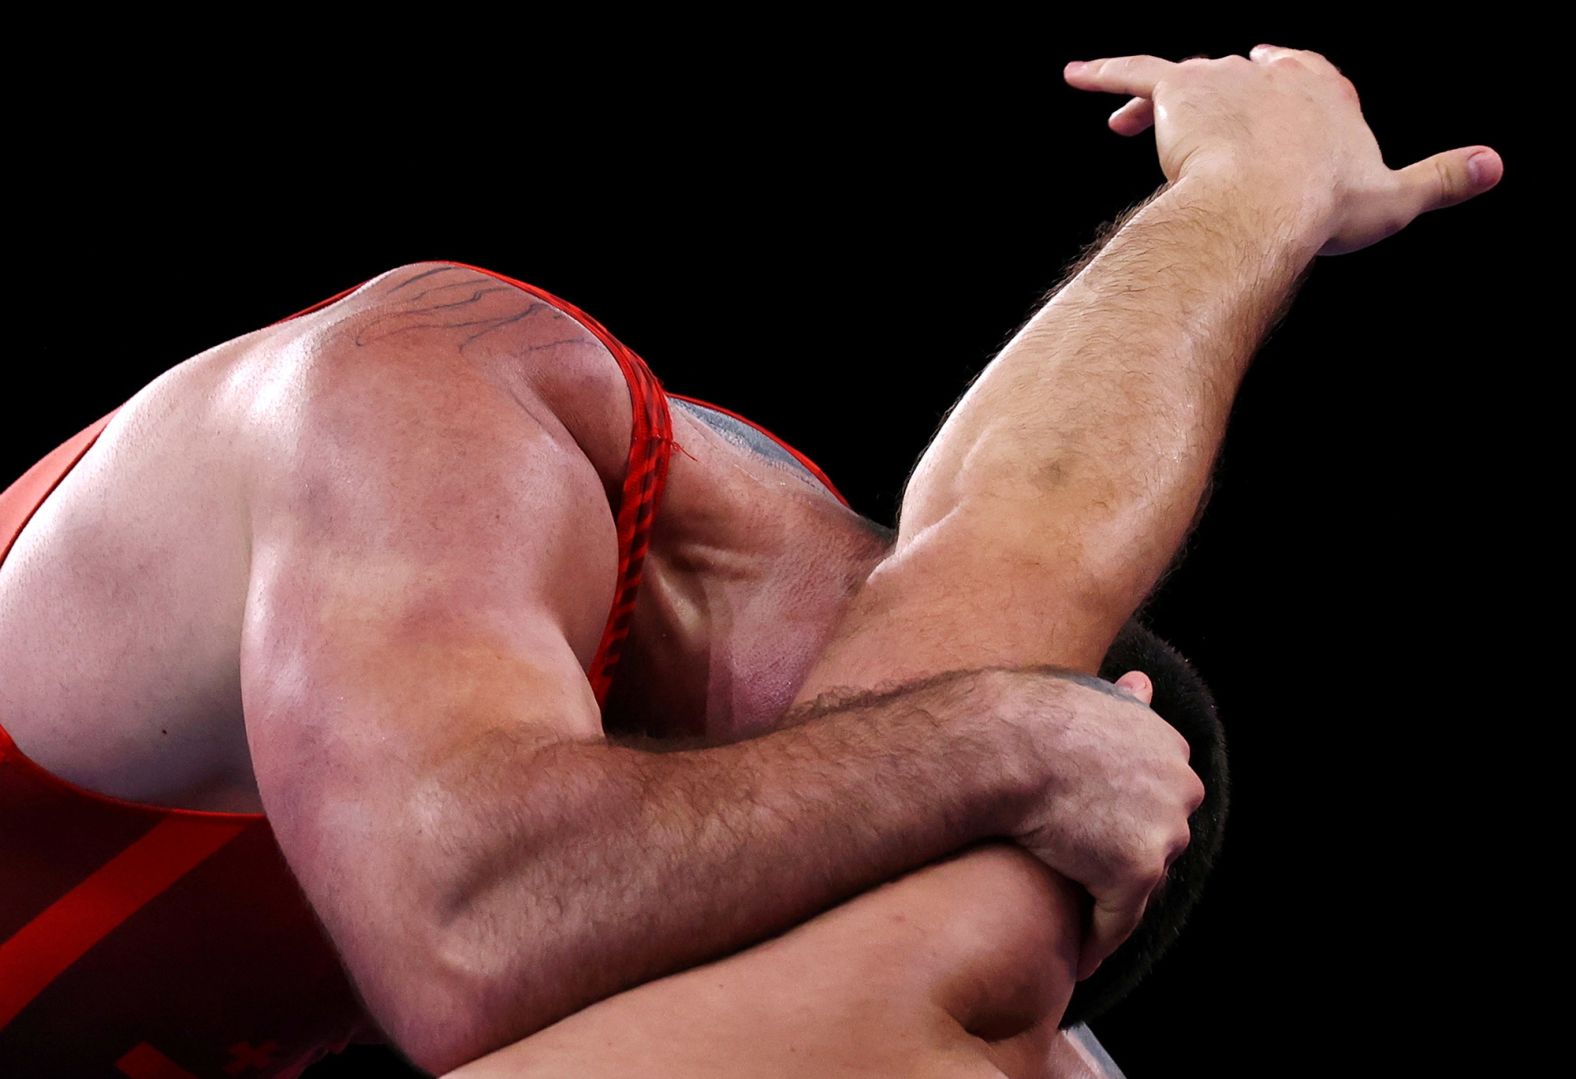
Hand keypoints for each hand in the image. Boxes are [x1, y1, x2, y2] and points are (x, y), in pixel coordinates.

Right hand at [987, 667, 1204, 980]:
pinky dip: (1098, 943)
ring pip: (1139, 883)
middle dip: (1124, 861)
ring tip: (1078, 924)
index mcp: (1167, 742)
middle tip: (1083, 884)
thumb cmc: (1023, 716)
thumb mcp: (1087, 694)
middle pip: (1155, 839)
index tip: (1095, 837)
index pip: (1155, 796)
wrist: (1000, 742)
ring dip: (1111, 904)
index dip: (1121, 819)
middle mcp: (1178, 784)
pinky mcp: (1135, 871)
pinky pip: (1117, 921)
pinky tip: (1078, 959)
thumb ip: (1121, 700)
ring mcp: (1161, 829)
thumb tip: (1142, 682)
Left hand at [1063, 44, 1502, 255]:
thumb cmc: (1326, 208)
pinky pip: (1131, 73)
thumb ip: (1443, 178)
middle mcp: (1271, 74)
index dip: (1287, 76)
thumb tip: (1499, 164)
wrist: (1266, 205)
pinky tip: (1072, 74)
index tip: (1273, 68)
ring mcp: (1223, 77)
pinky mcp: (1176, 88)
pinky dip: (1102, 72)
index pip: (1304, 72)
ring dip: (1163, 100)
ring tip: (1133, 126)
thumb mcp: (1395, 198)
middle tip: (1200, 111)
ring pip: (1186, 79)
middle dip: (1223, 94)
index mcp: (1323, 92)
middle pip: (1241, 77)